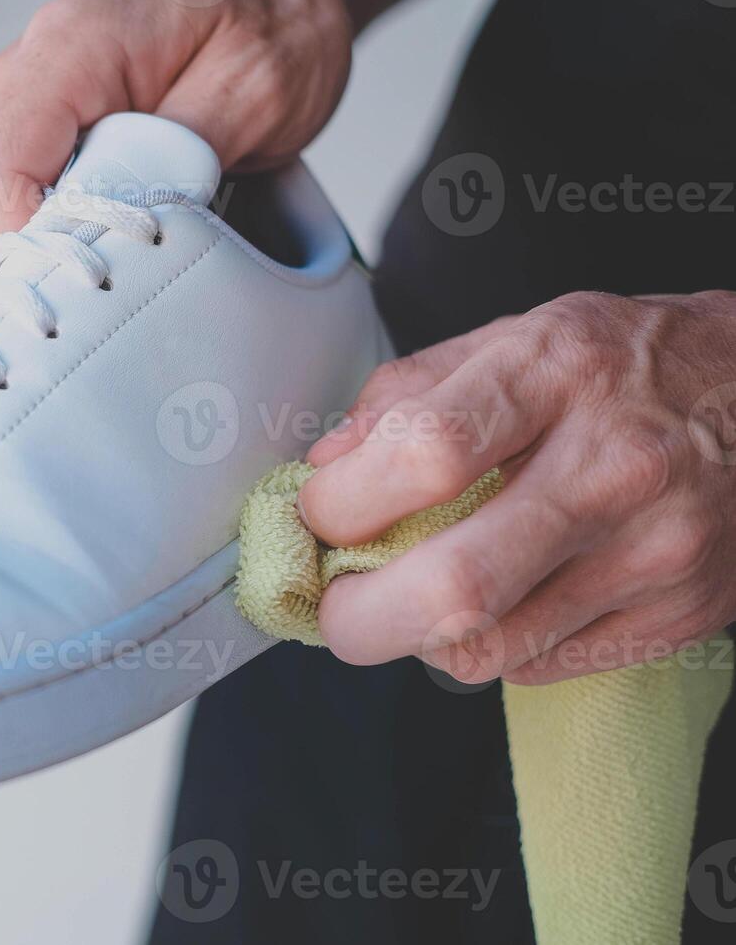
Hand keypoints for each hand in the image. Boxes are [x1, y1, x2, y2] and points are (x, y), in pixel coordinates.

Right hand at [0, 0, 354, 245]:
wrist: (280, 7)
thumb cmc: (269, 33)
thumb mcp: (251, 90)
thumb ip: (177, 155)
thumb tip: (122, 221)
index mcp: (73, 46)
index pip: (1, 167)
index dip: (24, 242)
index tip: (80, 285)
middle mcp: (33, 67)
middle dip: (45, 250)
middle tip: (124, 279)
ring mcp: (31, 101)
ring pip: (8, 203)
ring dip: (66, 240)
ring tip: (143, 245)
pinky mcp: (45, 132)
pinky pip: (32, 199)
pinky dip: (74, 229)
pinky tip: (128, 227)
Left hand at [299, 290, 735, 684]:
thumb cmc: (629, 363)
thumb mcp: (516, 334)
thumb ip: (406, 394)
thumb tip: (325, 469)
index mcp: (557, 371)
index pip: (425, 454)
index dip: (343, 504)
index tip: (318, 518)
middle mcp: (614, 464)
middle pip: (455, 585)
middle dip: (360, 618)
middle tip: (336, 607)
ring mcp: (656, 549)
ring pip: (490, 648)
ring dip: (424, 636)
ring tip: (421, 594)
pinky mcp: (681, 612)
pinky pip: (542, 665)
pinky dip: (495, 646)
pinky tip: (505, 596)